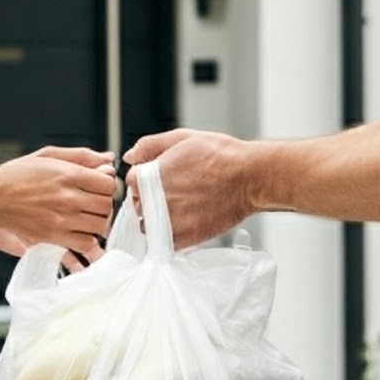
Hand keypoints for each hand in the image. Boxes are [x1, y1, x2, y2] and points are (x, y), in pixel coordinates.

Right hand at [0, 147, 119, 264]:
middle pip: (106, 206)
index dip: (106, 186)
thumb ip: (80, 156)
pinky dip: (86, 239)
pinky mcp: (53, 238)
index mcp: (67, 174)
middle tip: (91, 203)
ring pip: (100, 226)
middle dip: (103, 204)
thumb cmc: (15, 176)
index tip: (97, 187)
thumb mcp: (46, 156)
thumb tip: (108, 159)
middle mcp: (67, 198)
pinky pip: (85, 243)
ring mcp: (60, 220)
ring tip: (84, 217)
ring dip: (96, 222)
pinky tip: (76, 230)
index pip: (108, 184)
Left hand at [122, 128, 256, 247]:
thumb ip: (150, 145)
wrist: (250, 177)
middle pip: (139, 204)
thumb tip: (130, 156)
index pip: (132, 182)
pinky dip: (171, 235)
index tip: (163, 179)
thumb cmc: (220, 155)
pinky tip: (187, 222)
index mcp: (150, 176)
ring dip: (158, 219)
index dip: (146, 179)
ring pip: (149, 225)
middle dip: (151, 198)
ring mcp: (168, 221)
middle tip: (177, 192)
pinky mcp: (183, 238)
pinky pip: (164, 242)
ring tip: (183, 208)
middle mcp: (154, 200)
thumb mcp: (182, 138)